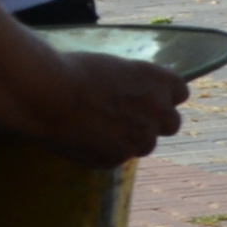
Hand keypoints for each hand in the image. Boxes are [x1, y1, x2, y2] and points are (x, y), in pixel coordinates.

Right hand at [27, 49, 192, 167]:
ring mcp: (138, 140)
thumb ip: (136, 82)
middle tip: (131, 117)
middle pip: (171, 123)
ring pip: (145, 144)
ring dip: (131, 138)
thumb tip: (139, 90)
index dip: (163, 95)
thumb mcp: (115, 67)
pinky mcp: (115, 159)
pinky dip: (104, 150)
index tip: (150, 96)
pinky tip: (82, 138)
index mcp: (160, 83)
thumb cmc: (73, 70)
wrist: (46, 95)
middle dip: (155, 121)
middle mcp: (158, 113)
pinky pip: (116, 156)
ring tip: (101, 127)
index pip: (180, 92)